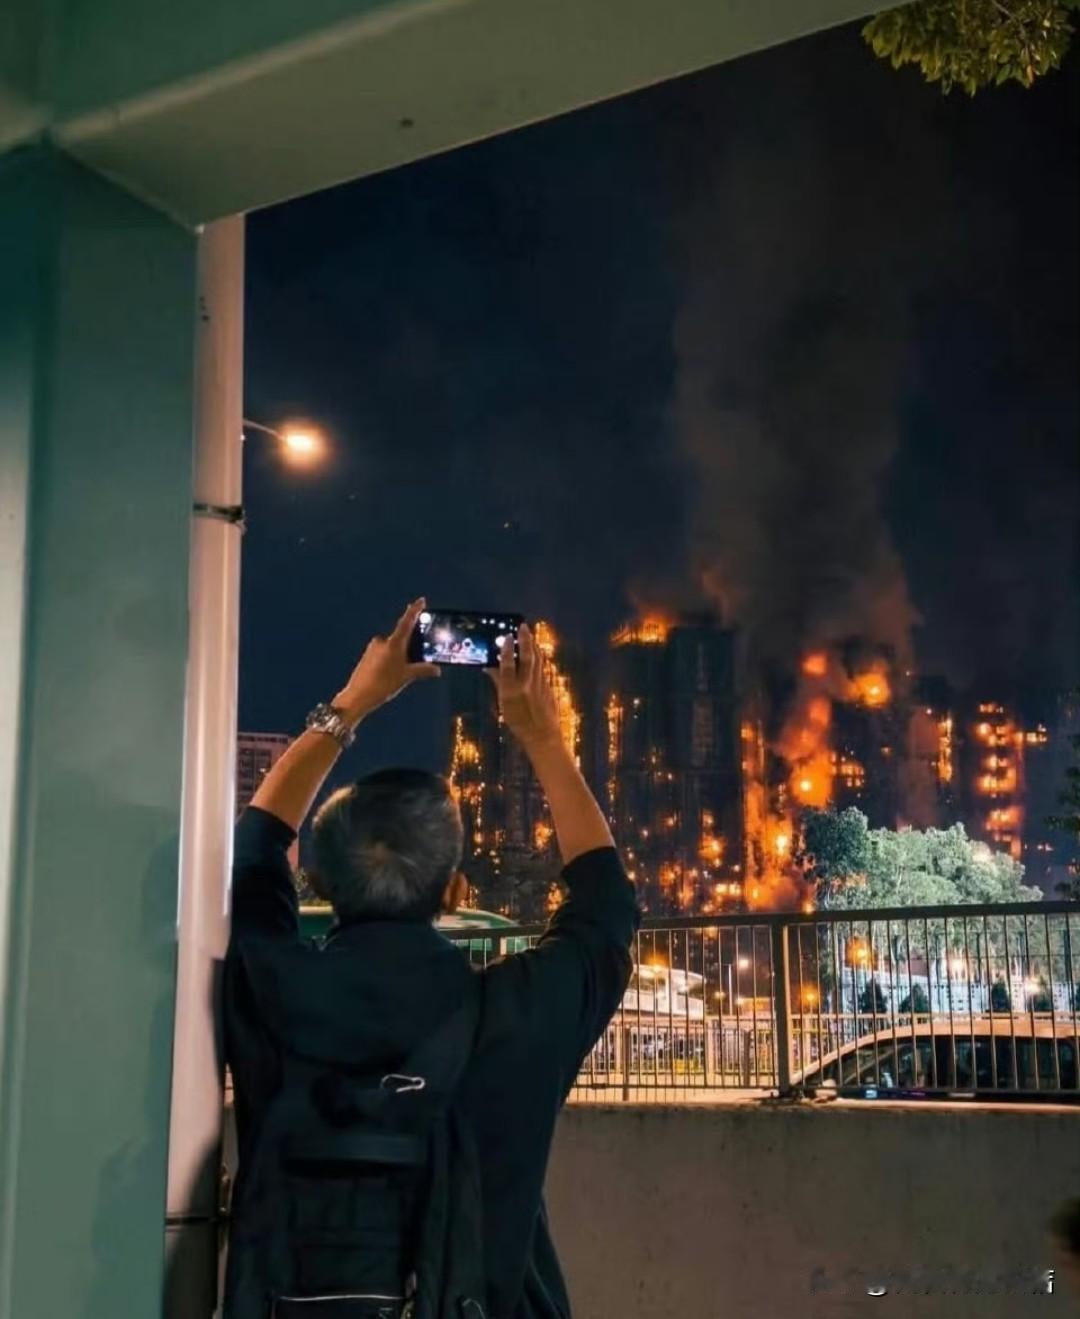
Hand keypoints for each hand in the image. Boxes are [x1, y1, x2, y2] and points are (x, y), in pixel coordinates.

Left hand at [335, 599, 439, 722]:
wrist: (357, 696)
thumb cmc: (382, 685)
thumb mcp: (407, 677)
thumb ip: (423, 670)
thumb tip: (437, 669)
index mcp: (394, 643)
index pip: (407, 622)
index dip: (415, 610)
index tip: (421, 600)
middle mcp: (382, 641)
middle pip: (401, 638)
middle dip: (410, 645)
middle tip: (417, 658)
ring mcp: (373, 648)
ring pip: (392, 647)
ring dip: (399, 655)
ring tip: (401, 673)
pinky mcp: (367, 656)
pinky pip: (383, 653)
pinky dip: (390, 660)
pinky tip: (390, 674)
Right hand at [487, 622, 561, 750]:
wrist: (542, 735)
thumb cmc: (518, 722)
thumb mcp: (504, 705)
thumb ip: (499, 684)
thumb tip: (489, 668)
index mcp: (511, 691)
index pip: (507, 665)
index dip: (506, 649)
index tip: (506, 636)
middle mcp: (526, 685)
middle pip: (526, 657)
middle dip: (525, 640)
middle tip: (523, 627)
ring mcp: (539, 685)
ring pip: (537, 660)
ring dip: (533, 645)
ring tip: (529, 635)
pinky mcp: (548, 686)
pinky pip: (542, 667)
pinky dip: (539, 657)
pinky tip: (537, 651)